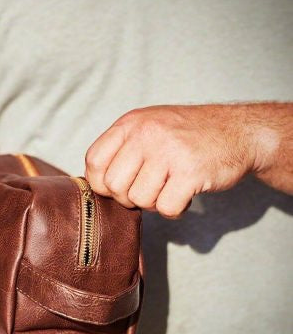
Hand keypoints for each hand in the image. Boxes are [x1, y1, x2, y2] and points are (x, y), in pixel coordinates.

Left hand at [85, 104, 263, 217]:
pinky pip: (166, 208)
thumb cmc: (188, 136)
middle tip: (149, 189)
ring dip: (154, 203)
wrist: (239, 131)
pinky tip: (184, 194)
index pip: (94, 161)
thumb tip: (94, 184)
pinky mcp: (190, 172)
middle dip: (128, 197)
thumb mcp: (149, 127)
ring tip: (169, 188)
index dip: (101, 182)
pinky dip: (175, 209)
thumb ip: (121, 149)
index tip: (118, 186)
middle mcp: (146, 134)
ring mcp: (168, 152)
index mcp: (131, 123)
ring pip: (139, 200)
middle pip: (114, 186)